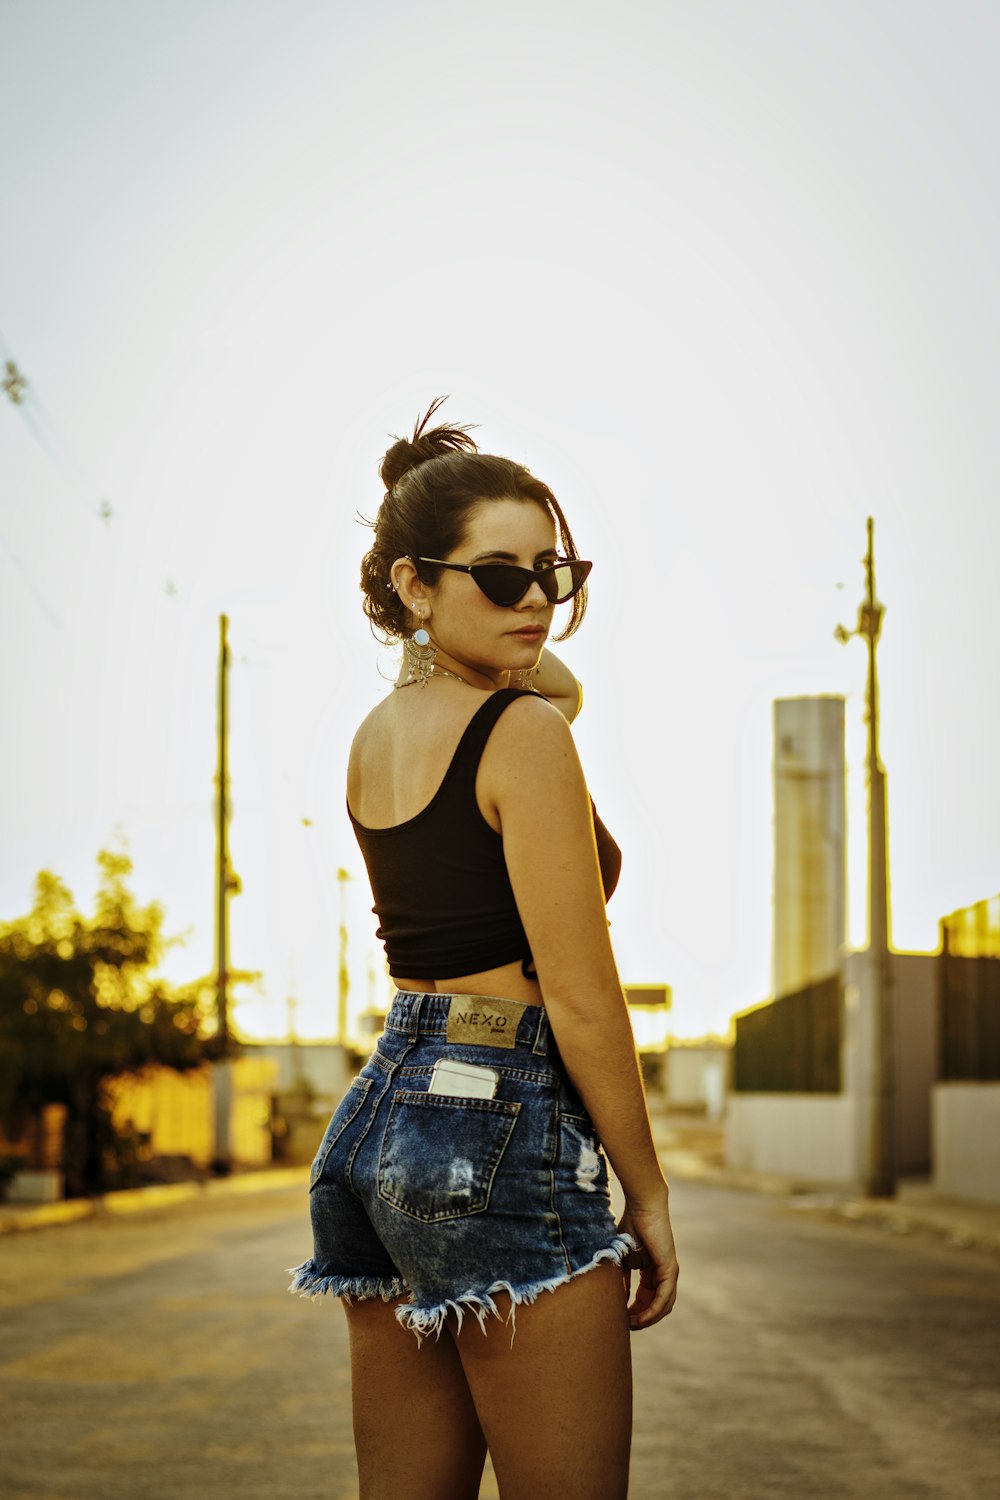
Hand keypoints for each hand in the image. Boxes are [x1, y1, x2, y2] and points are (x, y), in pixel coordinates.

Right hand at [618, 1198, 678, 1330]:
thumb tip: (617, 1301)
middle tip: (625, 1327)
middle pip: (656, 1306)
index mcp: (652, 1272)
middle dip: (641, 1319)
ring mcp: (669, 1273)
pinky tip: (641, 1317)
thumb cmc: (631, 1226)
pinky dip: (653, 1310)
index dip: (634, 1312)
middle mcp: (664, 1274)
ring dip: (648, 1319)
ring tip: (632, 1325)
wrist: (642, 1207)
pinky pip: (664, 1298)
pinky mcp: (671, 1269)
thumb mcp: (622, 1258)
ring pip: (663, 1306)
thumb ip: (622, 1279)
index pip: (647, 1300)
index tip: (620, 1319)